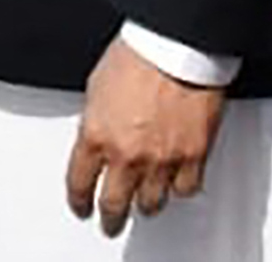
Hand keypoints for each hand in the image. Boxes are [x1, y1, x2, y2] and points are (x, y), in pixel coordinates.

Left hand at [67, 38, 228, 235]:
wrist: (175, 47)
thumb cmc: (136, 56)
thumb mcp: (96, 88)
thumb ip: (95, 121)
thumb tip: (96, 135)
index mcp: (95, 135)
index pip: (79, 183)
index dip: (78, 200)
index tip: (81, 206)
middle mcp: (126, 154)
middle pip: (114, 205)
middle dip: (110, 220)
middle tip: (110, 224)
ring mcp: (161, 159)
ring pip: (151, 203)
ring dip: (145, 205)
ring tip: (144, 204)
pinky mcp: (193, 156)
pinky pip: (185, 189)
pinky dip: (179, 188)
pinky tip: (175, 183)